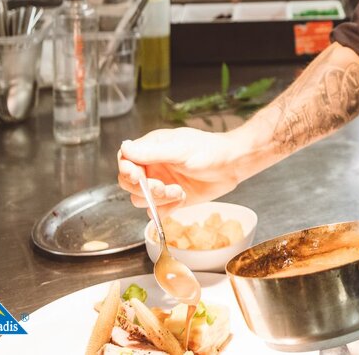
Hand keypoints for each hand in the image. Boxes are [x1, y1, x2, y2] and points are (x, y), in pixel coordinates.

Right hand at [117, 127, 249, 215]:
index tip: (137, 177)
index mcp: (152, 148)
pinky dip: (165, 210)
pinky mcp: (172, 199)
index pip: (126, 160)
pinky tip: (182, 199)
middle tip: (161, 187)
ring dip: (157, 200)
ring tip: (178, 192)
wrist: (233, 166)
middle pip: (128, 183)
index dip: (127, 170)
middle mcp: (153, 166)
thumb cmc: (211, 151)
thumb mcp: (180, 150)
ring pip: (141, 199)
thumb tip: (125, 147)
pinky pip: (157, 211)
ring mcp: (162, 183)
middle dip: (143, 188)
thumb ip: (151, 152)